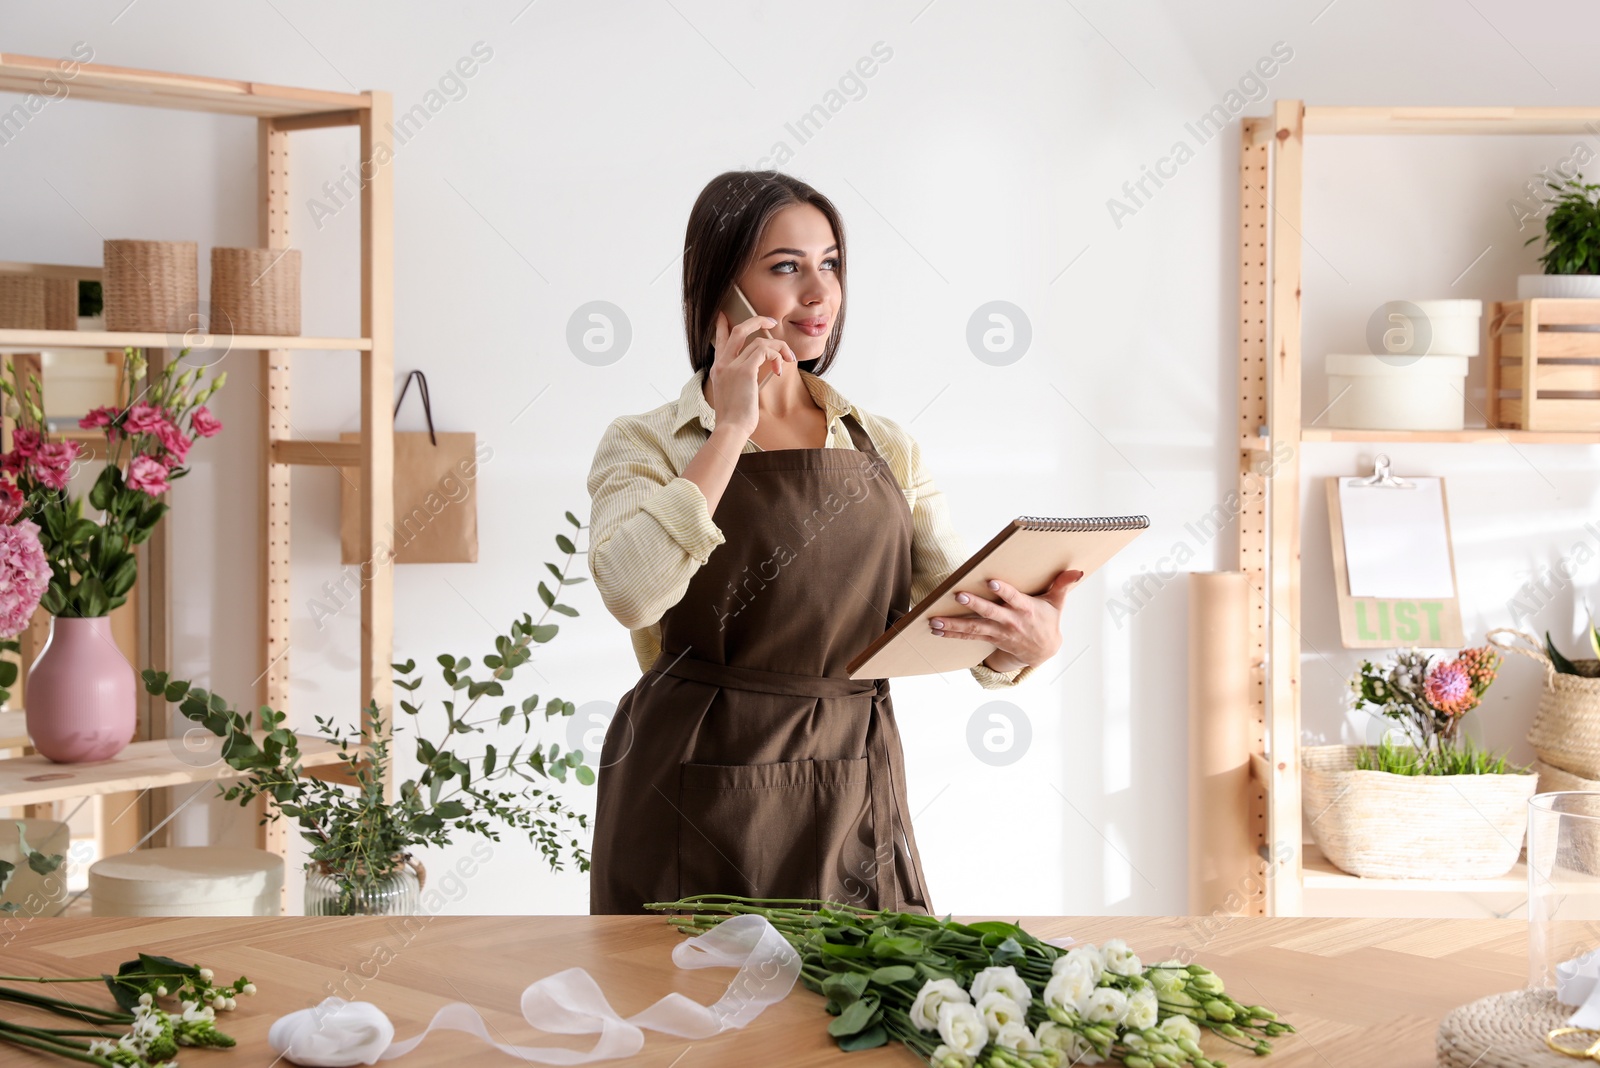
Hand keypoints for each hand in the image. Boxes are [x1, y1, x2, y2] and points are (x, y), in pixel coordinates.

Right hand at [708, 309, 798, 434]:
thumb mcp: (733, 395)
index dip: (723, 325)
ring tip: (788, 358)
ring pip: (758, 341)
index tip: (724, 315)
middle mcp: (722, 363)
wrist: (731, 429)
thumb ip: (740, 381)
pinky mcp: (744, 370)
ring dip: (778, 347)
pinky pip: (764, 351)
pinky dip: (776, 356)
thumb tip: (756, 375)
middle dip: (757, 321)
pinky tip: (780, 369)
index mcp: (718, 369)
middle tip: (770, 322)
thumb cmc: (735, 418)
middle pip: (738, 330)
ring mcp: (732, 365)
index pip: (720, 340)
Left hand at [928, 569, 1083, 670]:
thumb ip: (1063, 585)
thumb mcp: (1057, 603)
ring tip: (935, 621)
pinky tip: (936, 630)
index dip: (1004, 592)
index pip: (1014, 599)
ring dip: (954, 625)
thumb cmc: (1048, 620)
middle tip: (958, 596)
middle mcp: (1010, 622)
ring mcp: (999, 632)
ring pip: (974, 628)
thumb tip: (1077, 571)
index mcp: (1026, 609)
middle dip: (974, 605)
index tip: (992, 583)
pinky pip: (969, 637)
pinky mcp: (990, 639)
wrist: (1043, 651)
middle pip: (990, 613)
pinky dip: (952, 634)